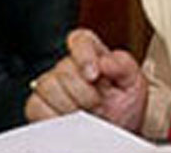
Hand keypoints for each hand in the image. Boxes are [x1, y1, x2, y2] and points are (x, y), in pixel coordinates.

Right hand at [24, 28, 147, 132]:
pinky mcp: (40, 106)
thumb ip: (124, 65)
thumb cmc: (125, 106)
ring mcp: (53, 85)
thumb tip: (105, 60)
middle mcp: (70, 67)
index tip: (94, 75)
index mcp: (94, 54)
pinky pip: (36, 106)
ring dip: (70, 105)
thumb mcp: (134, 83)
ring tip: (87, 114)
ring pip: (47, 86)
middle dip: (83, 91)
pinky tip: (70, 121)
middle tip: (98, 103)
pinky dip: (53, 116)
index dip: (84, 55)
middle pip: (63, 68)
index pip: (80, 39)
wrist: (118, 131)